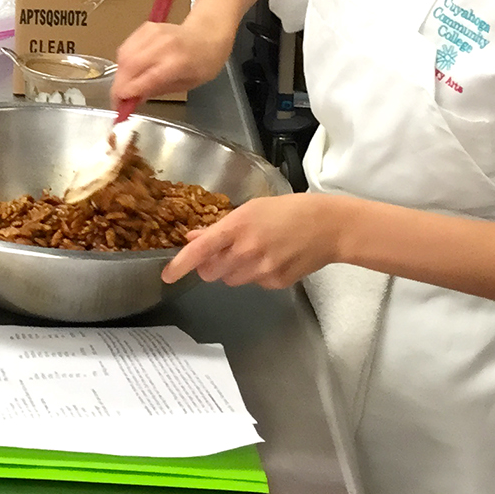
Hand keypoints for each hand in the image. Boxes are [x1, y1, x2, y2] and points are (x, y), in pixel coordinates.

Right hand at [112, 18, 234, 104]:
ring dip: (119, 74)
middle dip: (119, 86)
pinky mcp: (145, 27)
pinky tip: (129, 71)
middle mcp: (163, 44)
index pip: (145, 78)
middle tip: (117, 101)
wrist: (208, 34)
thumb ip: (158, 89)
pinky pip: (126, 46)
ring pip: (124, 55)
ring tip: (124, 87)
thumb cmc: (203, 62)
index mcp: (178, 61)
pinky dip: (123, 61)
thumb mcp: (187, 84)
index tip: (120, 106)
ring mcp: (153, 33)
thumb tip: (134, 99)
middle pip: (130, 66)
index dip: (128, 93)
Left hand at [163, 194, 347, 288]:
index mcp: (237, 227)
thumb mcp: (250, 209)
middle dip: (210, 265)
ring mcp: (262, 270)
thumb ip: (219, 227)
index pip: (200, 251)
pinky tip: (272, 259)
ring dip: (233, 270)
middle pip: (211, 272)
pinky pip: (254, 284)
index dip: (180, 265)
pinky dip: (256, 275)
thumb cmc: (288, 210)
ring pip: (230, 280)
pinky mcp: (276, 283)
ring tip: (254, 252)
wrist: (327, 226)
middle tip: (224, 252)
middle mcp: (246, 251)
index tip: (167, 275)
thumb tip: (193, 237)